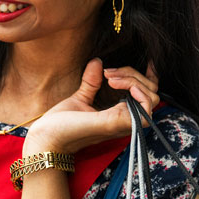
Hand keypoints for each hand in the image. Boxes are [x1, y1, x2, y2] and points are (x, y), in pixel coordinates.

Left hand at [23, 58, 158, 154]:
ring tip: (110, 77)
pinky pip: (146, 106)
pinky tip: (116, 82)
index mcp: (119, 115)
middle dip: (134, 74)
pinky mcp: (117, 123)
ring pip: (151, 96)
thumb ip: (92, 82)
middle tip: (108, 72)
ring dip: (134, 79)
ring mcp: (124, 123)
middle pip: (151, 92)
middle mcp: (126, 120)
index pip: (147, 95)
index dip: (147, 77)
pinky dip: (137, 89)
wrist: (47, 136)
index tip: (139, 63)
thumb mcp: (80, 97)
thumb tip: (98, 61)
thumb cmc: (61, 124)